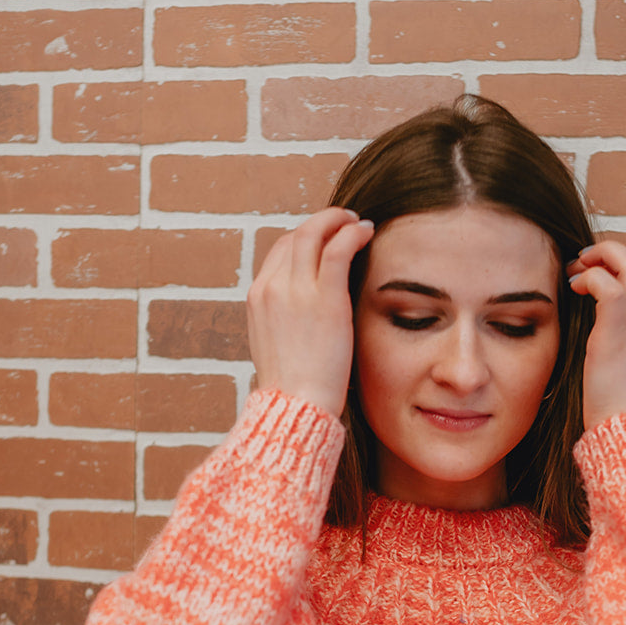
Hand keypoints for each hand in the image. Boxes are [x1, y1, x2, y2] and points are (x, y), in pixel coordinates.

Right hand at [246, 208, 374, 419]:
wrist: (295, 405)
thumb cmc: (293, 389)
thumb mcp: (276, 348)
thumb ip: (285, 323)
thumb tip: (302, 321)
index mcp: (258, 298)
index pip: (279, 251)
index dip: (305, 240)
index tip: (325, 241)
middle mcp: (272, 287)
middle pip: (295, 236)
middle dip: (321, 223)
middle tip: (344, 222)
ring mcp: (295, 290)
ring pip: (313, 232)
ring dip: (337, 219)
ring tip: (358, 222)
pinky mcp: (324, 298)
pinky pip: (337, 247)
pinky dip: (351, 232)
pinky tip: (366, 231)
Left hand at [566, 240, 625, 427]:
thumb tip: (604, 338)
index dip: (623, 267)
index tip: (598, 273)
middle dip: (611, 254)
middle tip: (583, 262)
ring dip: (599, 258)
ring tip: (576, 268)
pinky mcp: (618, 333)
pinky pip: (608, 286)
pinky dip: (591, 277)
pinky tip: (575, 287)